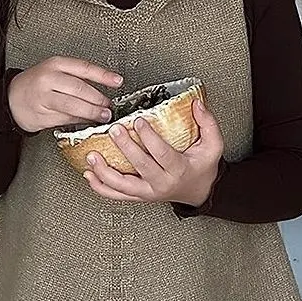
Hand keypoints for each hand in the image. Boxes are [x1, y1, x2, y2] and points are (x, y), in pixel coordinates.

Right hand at [7, 56, 123, 132]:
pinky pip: (65, 118)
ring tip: (102, 115)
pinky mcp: (42, 114)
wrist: (11, 98)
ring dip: (91, 112)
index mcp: (55, 64)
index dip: (103, 75)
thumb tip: (104, 91)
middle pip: (80, 89)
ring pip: (73, 105)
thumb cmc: (36, 84)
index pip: (84, 68)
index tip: (118, 81)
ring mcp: (44, 97)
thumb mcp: (56, 72)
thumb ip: (78, 80)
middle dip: (98, 99)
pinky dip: (79, 120)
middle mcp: (49, 79)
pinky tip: (87, 121)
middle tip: (109, 105)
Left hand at [83, 99, 223, 206]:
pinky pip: (116, 195)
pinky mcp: (139, 197)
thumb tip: (196, 103)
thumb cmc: (202, 166)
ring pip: (122, 186)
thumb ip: (207, 122)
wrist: (199, 191)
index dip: (149, 138)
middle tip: (113, 130)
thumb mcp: (213, 144)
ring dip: (104, 172)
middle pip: (140, 166)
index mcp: (178, 169)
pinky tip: (89, 174)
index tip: (139, 121)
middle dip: (125, 147)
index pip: (161, 153)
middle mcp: (161, 183)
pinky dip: (100, 186)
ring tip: (92, 155)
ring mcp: (148, 192)